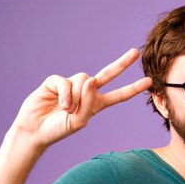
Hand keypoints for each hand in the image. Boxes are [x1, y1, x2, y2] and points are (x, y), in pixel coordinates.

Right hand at [12, 48, 151, 149]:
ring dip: (78, 96)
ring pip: (84, 79)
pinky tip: (61, 105)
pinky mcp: (56, 81)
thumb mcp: (79, 121)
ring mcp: (71, 85)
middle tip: (135, 52)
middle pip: (107, 74)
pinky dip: (66, 94)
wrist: (35, 131)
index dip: (133, 89)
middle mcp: (86, 92)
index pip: (118, 95)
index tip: (149, 82)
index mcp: (96, 104)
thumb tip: (91, 80)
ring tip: (68, 109)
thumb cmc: (58, 129)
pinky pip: (66, 81)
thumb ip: (88, 103)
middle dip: (122, 63)